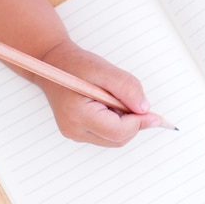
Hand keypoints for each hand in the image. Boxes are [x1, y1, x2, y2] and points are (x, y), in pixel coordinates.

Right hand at [34, 40, 163, 146]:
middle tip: (131, 100)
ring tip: (114, 99)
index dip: (140, 122)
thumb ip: (127, 88)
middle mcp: (74, 130)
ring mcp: (75, 134)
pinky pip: (107, 135)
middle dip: (133, 122)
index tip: (151, 112)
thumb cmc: (75, 65)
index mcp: (78, 115)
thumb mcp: (104, 69)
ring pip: (115, 139)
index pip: (119, 131)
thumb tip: (145, 109)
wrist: (53, 64)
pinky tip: (109, 106)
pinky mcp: (78, 133)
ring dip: (125, 123)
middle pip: (118, 138)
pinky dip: (116, 123)